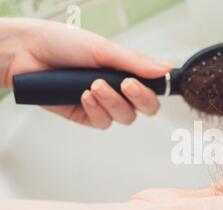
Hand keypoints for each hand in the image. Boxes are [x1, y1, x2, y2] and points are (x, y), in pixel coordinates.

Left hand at [2, 18, 171, 128]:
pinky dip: (96, 109)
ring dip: (112, 102)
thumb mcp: (104, 49)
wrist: (27, 53)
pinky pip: (103, 122)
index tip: (147, 82)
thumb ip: (135, 62)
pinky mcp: (87, 116)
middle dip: (139, 99)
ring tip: (94, 85)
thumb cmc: (62, 43)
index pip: (153, 88)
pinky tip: (83, 95)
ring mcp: (104, 104)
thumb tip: (165, 68)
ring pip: (125, 117)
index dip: (154, 90)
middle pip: (146, 108)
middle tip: (126, 85)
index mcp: (126, 70)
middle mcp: (119, 89)